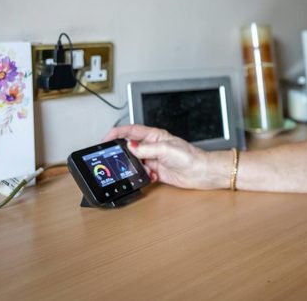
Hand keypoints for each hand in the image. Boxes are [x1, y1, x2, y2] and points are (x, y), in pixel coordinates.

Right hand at [103, 124, 222, 189]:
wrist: (200, 172)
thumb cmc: (189, 156)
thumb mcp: (165, 149)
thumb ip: (146, 148)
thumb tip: (130, 146)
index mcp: (155, 136)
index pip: (131, 131)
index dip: (117, 132)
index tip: (105, 138)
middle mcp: (153, 146)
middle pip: (130, 147)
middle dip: (124, 154)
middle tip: (118, 160)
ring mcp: (154, 159)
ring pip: (135, 162)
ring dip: (135, 167)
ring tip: (142, 169)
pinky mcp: (156, 171)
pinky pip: (142, 173)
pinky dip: (143, 176)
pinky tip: (152, 176)